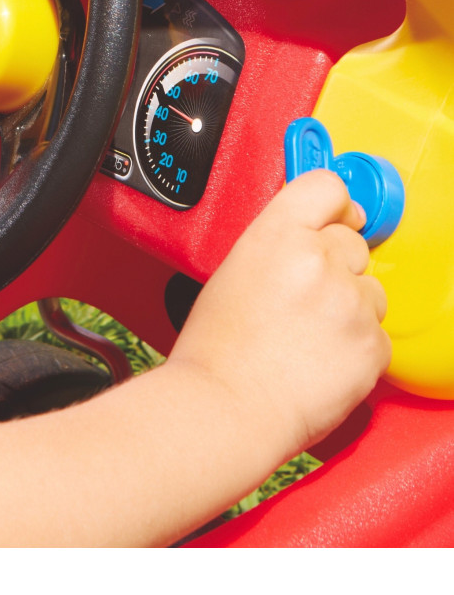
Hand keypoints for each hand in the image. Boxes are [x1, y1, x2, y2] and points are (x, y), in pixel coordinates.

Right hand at [168, 169, 390, 461]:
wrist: (226, 408)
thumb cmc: (217, 348)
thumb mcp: (234, 269)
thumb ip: (278, 242)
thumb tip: (314, 234)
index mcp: (278, 234)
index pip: (327, 187)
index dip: (335, 205)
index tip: (337, 217)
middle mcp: (320, 259)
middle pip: (353, 241)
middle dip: (337, 266)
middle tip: (305, 299)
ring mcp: (351, 302)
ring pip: (370, 290)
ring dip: (350, 307)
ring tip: (309, 336)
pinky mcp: (373, 344)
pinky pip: (378, 333)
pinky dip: (356, 347)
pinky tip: (320, 360)